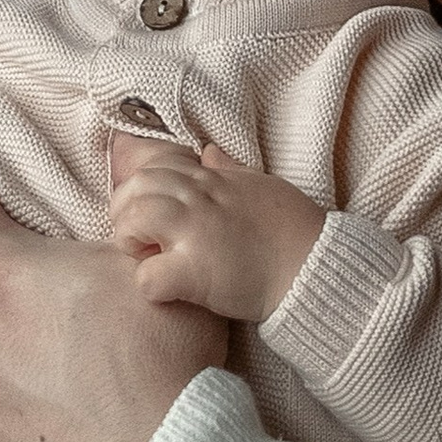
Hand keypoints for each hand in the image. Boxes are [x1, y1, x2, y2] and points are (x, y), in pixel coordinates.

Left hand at [109, 136, 327, 322]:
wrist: (316, 269)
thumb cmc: (295, 231)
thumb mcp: (261, 186)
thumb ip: (230, 169)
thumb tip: (209, 150)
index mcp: (213, 180)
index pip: (156, 168)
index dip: (142, 189)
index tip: (151, 213)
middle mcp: (199, 200)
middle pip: (137, 187)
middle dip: (125, 212)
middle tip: (137, 239)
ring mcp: (195, 234)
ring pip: (134, 220)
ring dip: (130, 242)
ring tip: (147, 260)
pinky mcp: (195, 273)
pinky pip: (148, 277)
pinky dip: (150, 286)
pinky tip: (166, 291)